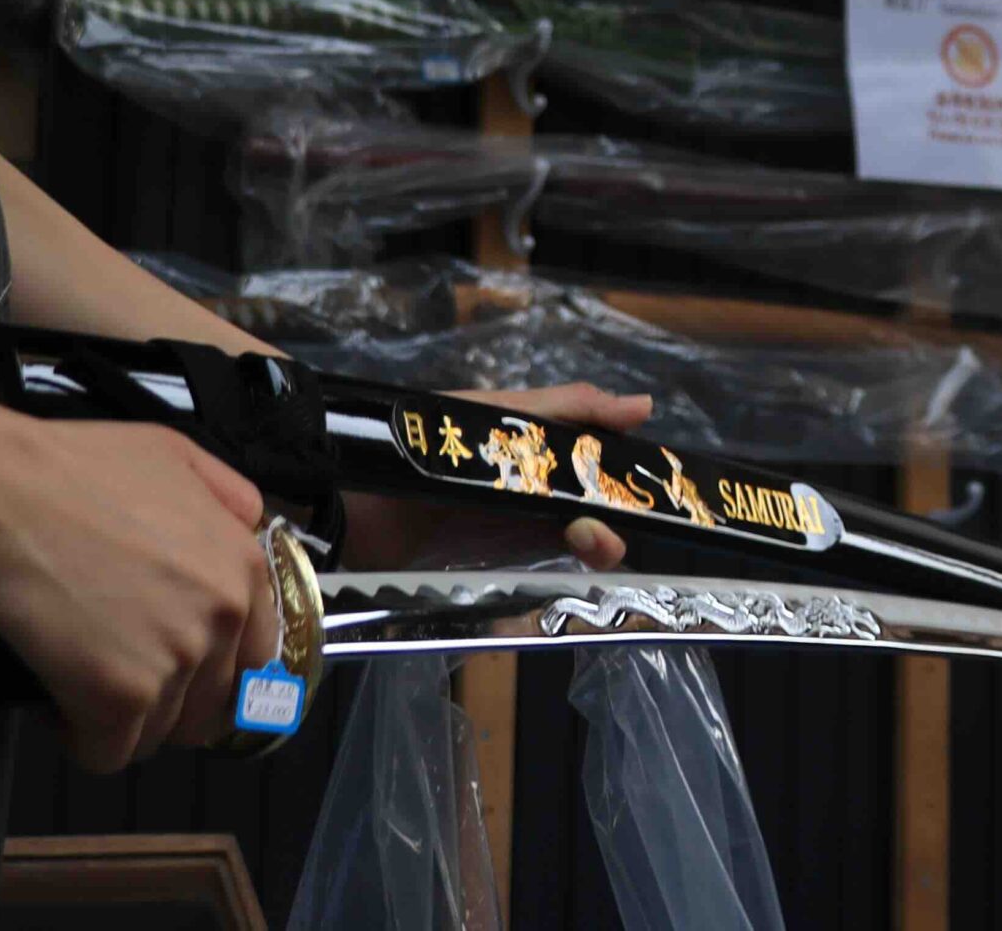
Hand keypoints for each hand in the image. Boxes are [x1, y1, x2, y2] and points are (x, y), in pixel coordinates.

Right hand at [0, 413, 278, 773]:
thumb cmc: (71, 469)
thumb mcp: (176, 455)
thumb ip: (226, 496)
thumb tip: (248, 525)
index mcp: (243, 566)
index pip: (254, 657)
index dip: (209, 668)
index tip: (168, 663)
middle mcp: (224, 617)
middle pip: (211, 705)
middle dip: (168, 699)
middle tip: (117, 673)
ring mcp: (178, 660)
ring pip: (161, 733)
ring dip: (121, 719)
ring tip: (79, 677)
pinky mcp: (122, 697)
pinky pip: (110, 753)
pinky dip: (81, 740)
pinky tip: (56, 700)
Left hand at [342, 383, 652, 572]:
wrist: (344, 493)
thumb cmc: (423, 440)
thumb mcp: (499, 413)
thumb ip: (567, 408)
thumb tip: (645, 407)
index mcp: (530, 452)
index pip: (594, 470)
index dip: (625, 485)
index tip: (657, 496)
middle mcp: (522, 494)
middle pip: (584, 517)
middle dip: (606, 527)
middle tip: (604, 536)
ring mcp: (501, 535)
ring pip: (563, 550)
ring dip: (584, 553)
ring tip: (587, 549)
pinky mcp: (474, 574)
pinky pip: (522, 589)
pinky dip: (543, 594)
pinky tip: (552, 592)